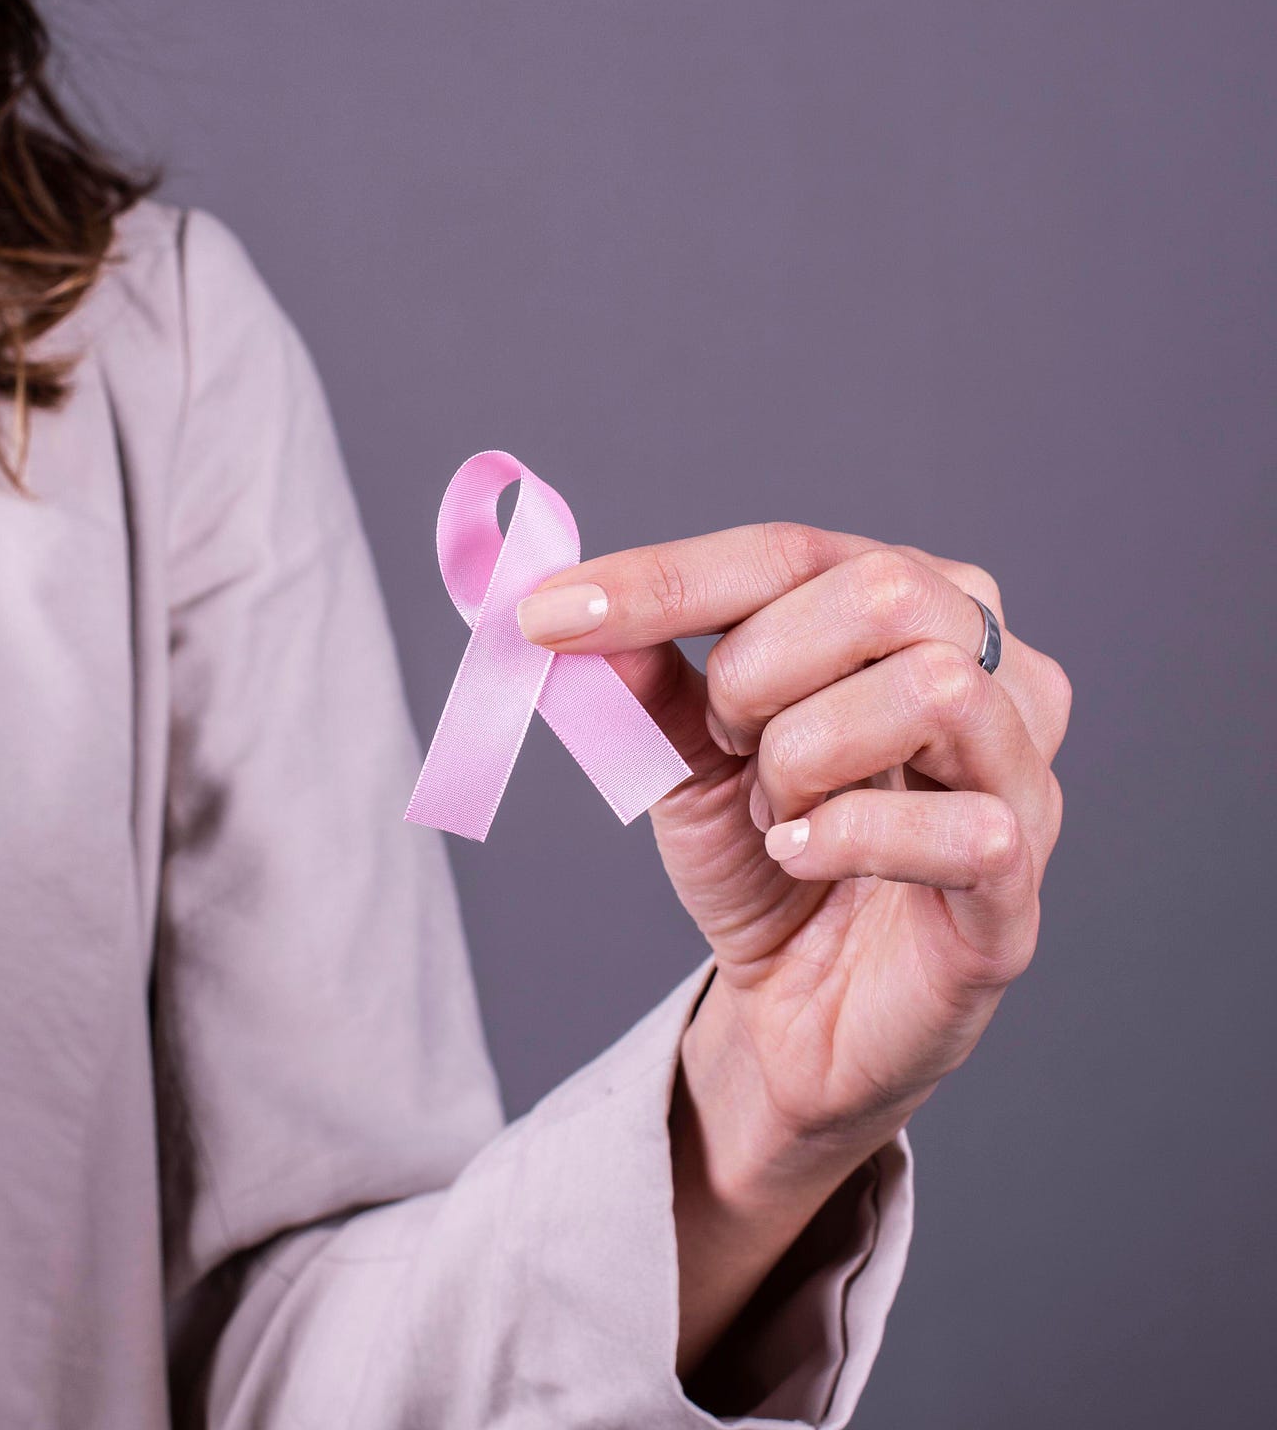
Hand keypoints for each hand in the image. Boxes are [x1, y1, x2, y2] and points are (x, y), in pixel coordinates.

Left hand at [517, 522, 1070, 1371]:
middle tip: (724, 743)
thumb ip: (643, 678)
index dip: (665, 578)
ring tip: (779, 813)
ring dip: (807, 757)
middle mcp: (991, 671)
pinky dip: (851, 837)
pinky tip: (802, 858)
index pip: (791, 553)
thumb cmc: (762, 860)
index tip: (545, 614)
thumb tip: (569, 605)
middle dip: (759, 672)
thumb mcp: (683, 756)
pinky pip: (965, 828)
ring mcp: (1018, 774)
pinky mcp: (1019, 884)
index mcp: (908, 611)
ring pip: (932, 689)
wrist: (796, 1009)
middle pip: (881, 594)